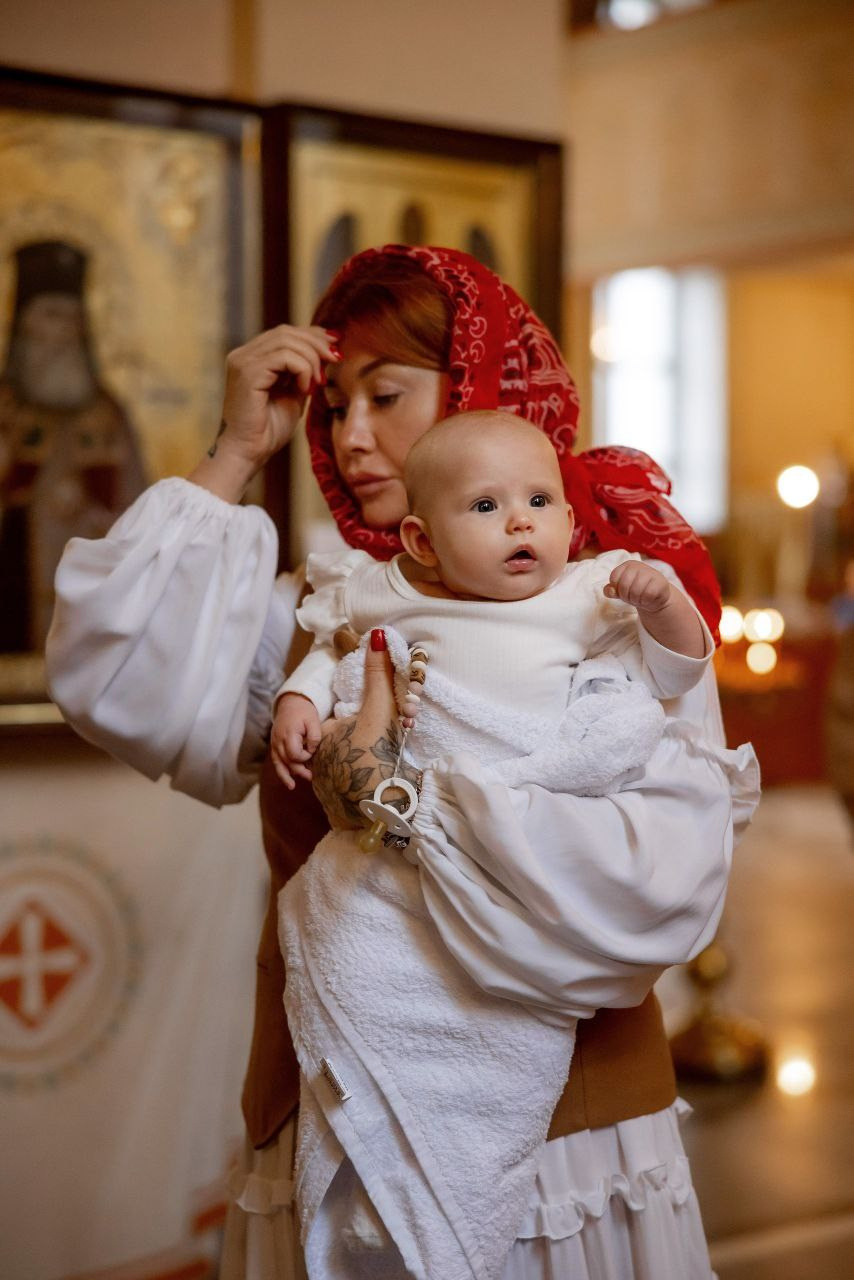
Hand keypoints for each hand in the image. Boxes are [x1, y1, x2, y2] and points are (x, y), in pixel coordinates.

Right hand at [188, 325, 338, 501]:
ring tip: (318, 382)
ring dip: (311, 358)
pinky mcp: (247, 372)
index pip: (284, 333)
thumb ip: (304, 372)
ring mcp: (242, 361)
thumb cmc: (268, 430)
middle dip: (316, 343)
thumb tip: (326, 352)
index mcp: (252, 357)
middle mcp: (243, 355)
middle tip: (335, 360)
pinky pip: (284, 357)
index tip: (335, 348)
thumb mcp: (294, 394)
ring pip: (286, 341)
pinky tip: (305, 389)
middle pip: (286, 331)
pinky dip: (302, 369)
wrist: (249, 453)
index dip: (312, 335)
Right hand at [271, 693, 321, 789]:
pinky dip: (280, 770)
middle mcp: (278, 740)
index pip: (294, 753)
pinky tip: (287, 780)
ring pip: (278, 763)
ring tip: (292, 786)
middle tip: (311, 777)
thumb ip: (314, 737)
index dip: (304, 757)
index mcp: (288, 734)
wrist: (290, 703)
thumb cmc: (304, 712)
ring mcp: (275, 743)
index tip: (312, 753)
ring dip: (286, 775)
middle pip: (287, 761)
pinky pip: (276, 760)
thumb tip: (311, 752)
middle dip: (299, 770)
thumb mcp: (313, 721)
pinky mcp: (274, 745)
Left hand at [311, 629, 420, 829]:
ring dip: (361, 763)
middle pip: (340, 743)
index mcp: (324, 738)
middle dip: (360, 741)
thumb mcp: (380, 707)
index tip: (375, 723)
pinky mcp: (342, 807)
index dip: (359, 718)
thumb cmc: (377, 754)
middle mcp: (320, 763)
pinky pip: (348, 788)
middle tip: (383, 742)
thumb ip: (378, 672)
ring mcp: (330, 788)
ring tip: (381, 762)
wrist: (387, 810)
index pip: (335, 719)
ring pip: (343, 766)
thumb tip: (376, 636)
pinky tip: (378, 781)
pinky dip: (362, 782)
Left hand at [604, 560, 672, 614]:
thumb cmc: (636, 591)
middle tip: (632, 597)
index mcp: (628, 565)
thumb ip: (611, 590)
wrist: (656, 598)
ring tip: (640, 598)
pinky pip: (647, 595)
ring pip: (635, 591)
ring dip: (636, 600)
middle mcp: (639, 566)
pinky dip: (645, 601)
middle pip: (624, 585)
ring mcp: (651, 573)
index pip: (614, 577)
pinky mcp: (660, 582)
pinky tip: (648, 599)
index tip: (622, 591)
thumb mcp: (621, 591)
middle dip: (626, 596)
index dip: (616, 589)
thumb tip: (610, 591)